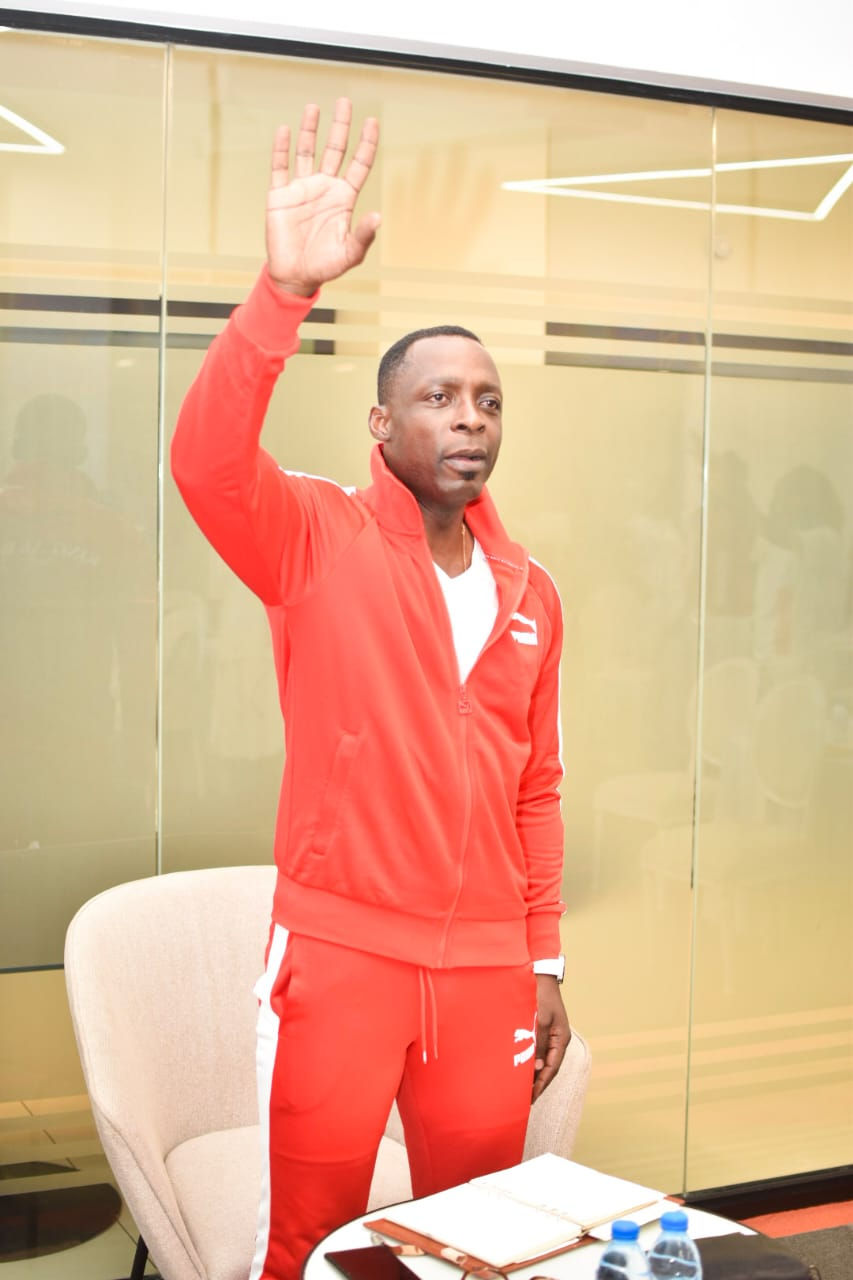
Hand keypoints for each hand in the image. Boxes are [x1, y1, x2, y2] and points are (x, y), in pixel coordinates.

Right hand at [266, 98, 380, 296]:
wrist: (295, 276)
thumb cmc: (325, 266)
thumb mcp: (350, 254)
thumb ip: (363, 235)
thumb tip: (378, 217)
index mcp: (344, 198)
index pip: (358, 164)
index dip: (366, 143)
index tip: (372, 122)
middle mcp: (324, 188)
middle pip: (335, 150)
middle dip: (341, 126)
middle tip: (345, 102)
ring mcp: (302, 189)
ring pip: (307, 151)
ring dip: (311, 130)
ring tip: (314, 108)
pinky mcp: (280, 195)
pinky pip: (280, 167)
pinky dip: (282, 149)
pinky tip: (285, 130)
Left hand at [532, 975, 570, 1101]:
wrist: (538, 973)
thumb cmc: (541, 995)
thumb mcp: (540, 1020)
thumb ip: (538, 1044)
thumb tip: (536, 1068)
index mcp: (562, 1038)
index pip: (552, 1068)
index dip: (541, 1084)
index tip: (530, 1098)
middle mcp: (558, 1039)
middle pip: (548, 1067)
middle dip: (537, 1083)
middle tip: (523, 1099)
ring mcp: (550, 1035)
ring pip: (541, 1059)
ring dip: (532, 1073)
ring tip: (520, 1089)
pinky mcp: (540, 1030)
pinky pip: (535, 1050)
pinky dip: (528, 1060)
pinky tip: (519, 1067)